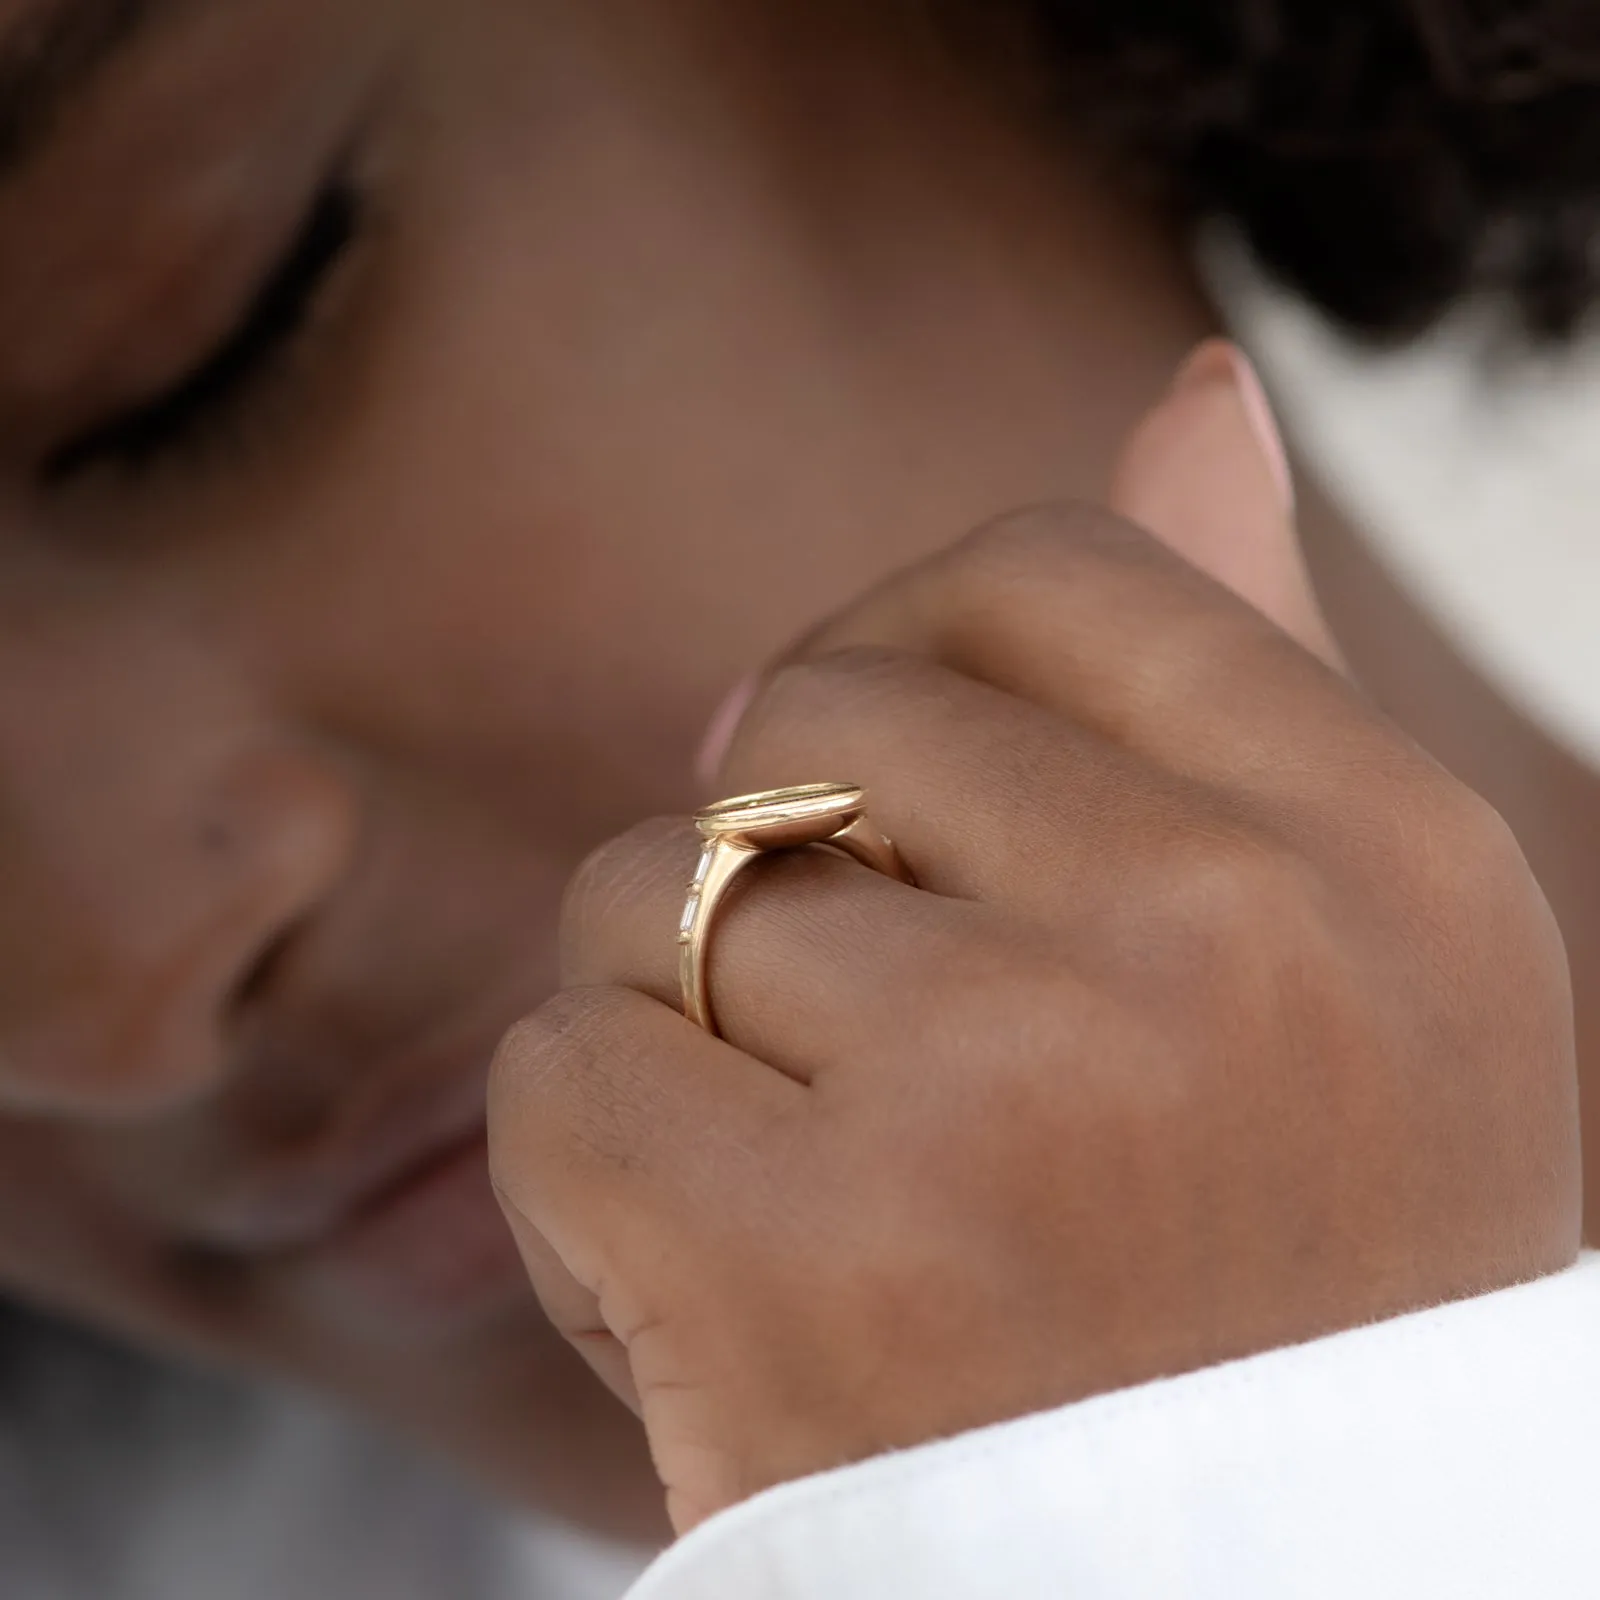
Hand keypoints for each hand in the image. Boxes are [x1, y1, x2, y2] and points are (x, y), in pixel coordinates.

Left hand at [488, 343, 1580, 1533]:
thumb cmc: (1263, 1291)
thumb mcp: (1340, 968)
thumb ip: (1250, 668)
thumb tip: (1200, 391)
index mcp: (1381, 859)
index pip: (1041, 576)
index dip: (896, 651)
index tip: (853, 786)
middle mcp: (1227, 955)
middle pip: (806, 727)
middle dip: (772, 863)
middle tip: (850, 1053)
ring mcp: (1016, 1109)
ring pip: (654, 895)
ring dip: (673, 1033)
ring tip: (809, 1204)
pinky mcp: (806, 1274)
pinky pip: (560, 1072)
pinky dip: (579, 1182)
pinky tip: (704, 1308)